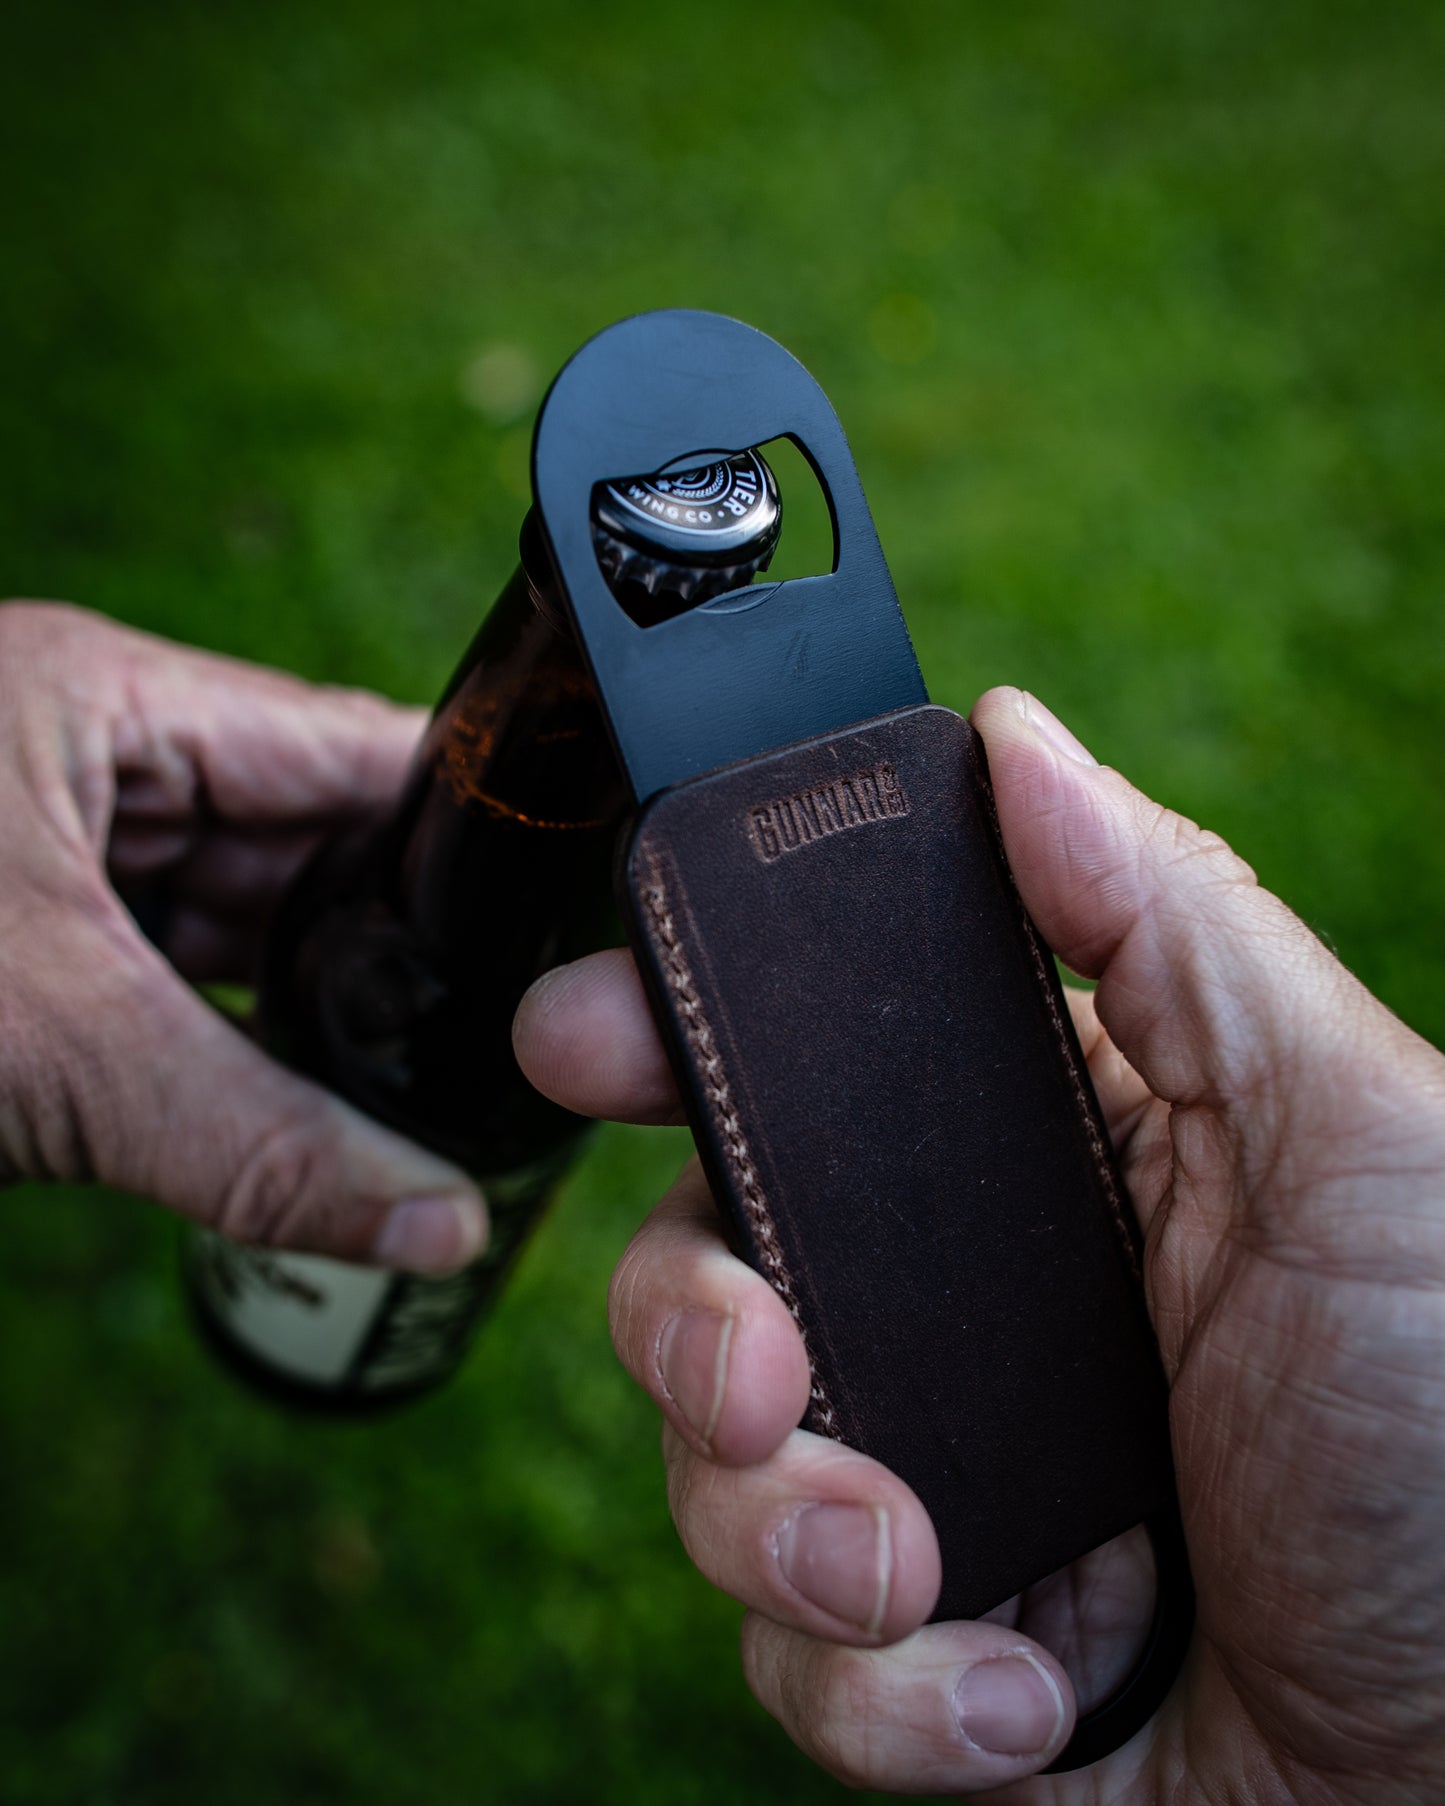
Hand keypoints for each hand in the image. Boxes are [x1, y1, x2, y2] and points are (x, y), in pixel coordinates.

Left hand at [0, 601, 484, 1270]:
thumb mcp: (49, 1047)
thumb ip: (255, 1140)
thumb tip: (437, 1221)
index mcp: (109, 699)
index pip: (353, 745)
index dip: (466, 829)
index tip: (569, 920)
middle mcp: (87, 753)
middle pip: (300, 839)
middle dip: (390, 943)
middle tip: (510, 1040)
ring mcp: (41, 845)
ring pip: (225, 923)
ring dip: (302, 1006)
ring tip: (421, 1084)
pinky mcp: (7, 940)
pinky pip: (151, 981)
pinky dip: (213, 1043)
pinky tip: (289, 1101)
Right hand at [515, 686, 1444, 1797]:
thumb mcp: (1358, 1142)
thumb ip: (1174, 933)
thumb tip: (1013, 739)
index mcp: (1054, 1153)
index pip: (818, 1055)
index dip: (680, 1028)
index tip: (584, 1038)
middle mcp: (969, 1303)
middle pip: (712, 1252)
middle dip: (687, 1311)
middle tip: (757, 1369)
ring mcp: (937, 1477)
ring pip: (715, 1460)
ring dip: (781, 1524)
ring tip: (913, 1573)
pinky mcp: (921, 1655)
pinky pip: (790, 1661)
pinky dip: (882, 1693)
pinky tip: (1027, 1698)